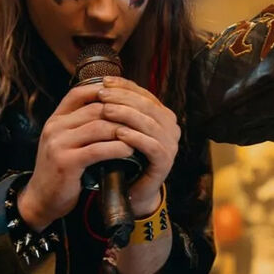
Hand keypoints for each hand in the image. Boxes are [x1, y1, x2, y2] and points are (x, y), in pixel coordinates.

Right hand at [18, 84, 133, 231]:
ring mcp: (58, 144)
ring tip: (139, 133)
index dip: (103, 89)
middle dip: (121, 111)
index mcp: (56, 118)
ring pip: (99, 127)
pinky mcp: (66, 163)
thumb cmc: (62, 167)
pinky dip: (117, 148)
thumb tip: (115, 104)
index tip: (125, 94)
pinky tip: (130, 150)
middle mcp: (55, 127)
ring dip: (123, 129)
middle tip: (141, 115)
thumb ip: (83, 123)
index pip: (79, 92)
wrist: (41, 200)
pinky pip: (98, 150)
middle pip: (95, 108)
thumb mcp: (67, 139)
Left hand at [98, 77, 180, 217]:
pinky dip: (135, 138)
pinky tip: (118, 133)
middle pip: (147, 106)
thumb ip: (122, 109)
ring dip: (126, 115)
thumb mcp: (124, 128)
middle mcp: (171, 127)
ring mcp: (171, 144)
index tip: (104, 81)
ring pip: (149, 123)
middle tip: (102, 94)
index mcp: (163, 115)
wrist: (133, 191)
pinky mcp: (166, 161)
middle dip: (123, 98)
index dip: (125, 86)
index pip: (145, 94)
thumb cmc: (125, 157)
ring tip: (105, 110)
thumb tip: (104, 83)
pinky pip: (151, 146)